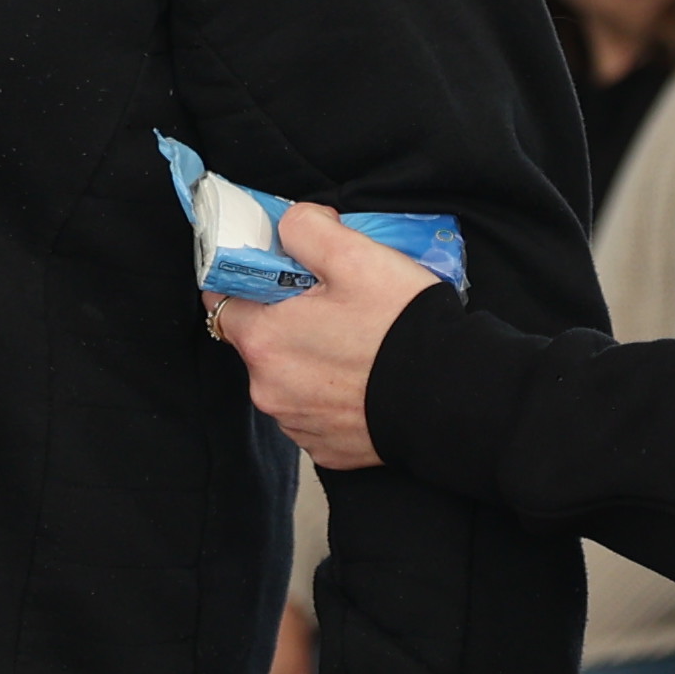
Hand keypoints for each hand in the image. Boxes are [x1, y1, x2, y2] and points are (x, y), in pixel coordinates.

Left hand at [218, 205, 434, 470]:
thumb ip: (305, 227)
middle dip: (284, 320)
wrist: (451, 397)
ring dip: (307, 359)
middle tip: (331, 304)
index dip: (247, 280)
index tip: (275, 272)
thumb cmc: (400, 325)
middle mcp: (267, 389)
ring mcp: (296, 424)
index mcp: (263, 340)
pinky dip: (330, 394)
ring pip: (287, 377)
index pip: (223, 300)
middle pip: (258, 341)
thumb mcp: (354, 254)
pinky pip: (314, 410)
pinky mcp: (325, 448)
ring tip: (355, 343)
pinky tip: (363, 378)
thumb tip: (289, 225)